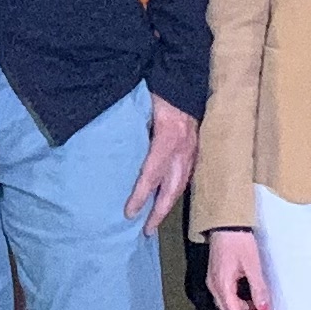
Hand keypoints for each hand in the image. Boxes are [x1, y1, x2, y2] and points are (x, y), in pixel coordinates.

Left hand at [125, 97, 198, 231]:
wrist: (184, 79)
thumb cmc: (159, 91)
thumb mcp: (142, 107)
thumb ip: (131, 129)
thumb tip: (114, 150)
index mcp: (167, 139)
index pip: (151, 175)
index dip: (140, 196)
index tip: (129, 213)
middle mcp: (182, 150)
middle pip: (171, 190)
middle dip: (158, 212)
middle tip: (146, 231)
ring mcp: (192, 150)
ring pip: (180, 185)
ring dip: (168, 204)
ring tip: (155, 220)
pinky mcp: (196, 149)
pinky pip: (186, 176)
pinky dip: (176, 190)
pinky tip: (167, 197)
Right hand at [203, 226, 273, 309]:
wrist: (226, 223)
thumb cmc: (237, 239)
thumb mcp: (252, 264)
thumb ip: (258, 288)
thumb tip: (264, 309)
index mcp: (222, 285)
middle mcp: (215, 287)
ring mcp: (215, 284)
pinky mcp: (218, 279)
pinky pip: (229, 300)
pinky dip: (243, 306)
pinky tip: (255, 302)